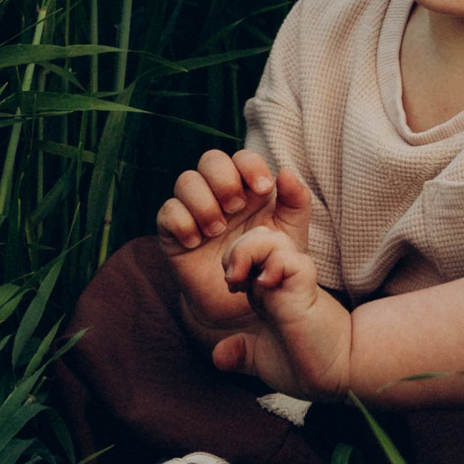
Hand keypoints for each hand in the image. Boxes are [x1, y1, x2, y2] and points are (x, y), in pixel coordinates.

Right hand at [156, 149, 310, 259]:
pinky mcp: (174, 232)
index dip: (250, 165)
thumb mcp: (290, 234)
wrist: (243, 305)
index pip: (242, 158)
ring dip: (203, 202)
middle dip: (224, 180)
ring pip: (186, 181)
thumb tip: (286, 172)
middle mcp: (218, 193)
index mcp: (247, 187)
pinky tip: (196, 242)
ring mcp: (194, 210)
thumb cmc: (267, 262)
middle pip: (210, 160)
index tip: (263, 189)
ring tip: (217, 230)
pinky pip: (167, 212)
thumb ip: (296, 202)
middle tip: (236, 209)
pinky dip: (182, 223)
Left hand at [213, 225, 354, 397]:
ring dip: (249, 251)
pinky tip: (265, 286)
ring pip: (272, 239)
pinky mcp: (306, 288)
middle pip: (258, 235)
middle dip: (237, 249)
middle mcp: (282, 280)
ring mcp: (295, 281)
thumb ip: (241, 354)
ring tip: (241, 280)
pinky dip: (274, 265)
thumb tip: (218, 356)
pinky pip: (288, 260)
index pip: (248, 249)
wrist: (339, 375)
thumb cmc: (307, 364)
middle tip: (234, 280)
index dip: (234, 257)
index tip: (233, 285)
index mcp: (270, 290)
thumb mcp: (262, 360)